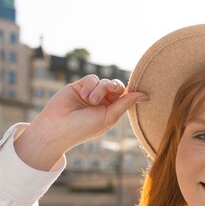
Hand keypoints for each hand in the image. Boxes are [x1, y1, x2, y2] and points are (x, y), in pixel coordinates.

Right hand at [29, 74, 147, 150]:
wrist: (58, 127)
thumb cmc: (84, 127)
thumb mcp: (109, 117)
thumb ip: (126, 103)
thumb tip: (146, 95)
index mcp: (111, 111)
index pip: (125, 97)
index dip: (131, 93)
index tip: (144, 92)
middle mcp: (102, 102)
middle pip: (116, 86)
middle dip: (114, 87)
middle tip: (111, 90)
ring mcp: (90, 94)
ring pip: (104, 81)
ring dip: (100, 88)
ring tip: (90, 100)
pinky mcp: (79, 86)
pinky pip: (92, 78)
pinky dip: (90, 85)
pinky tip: (84, 95)